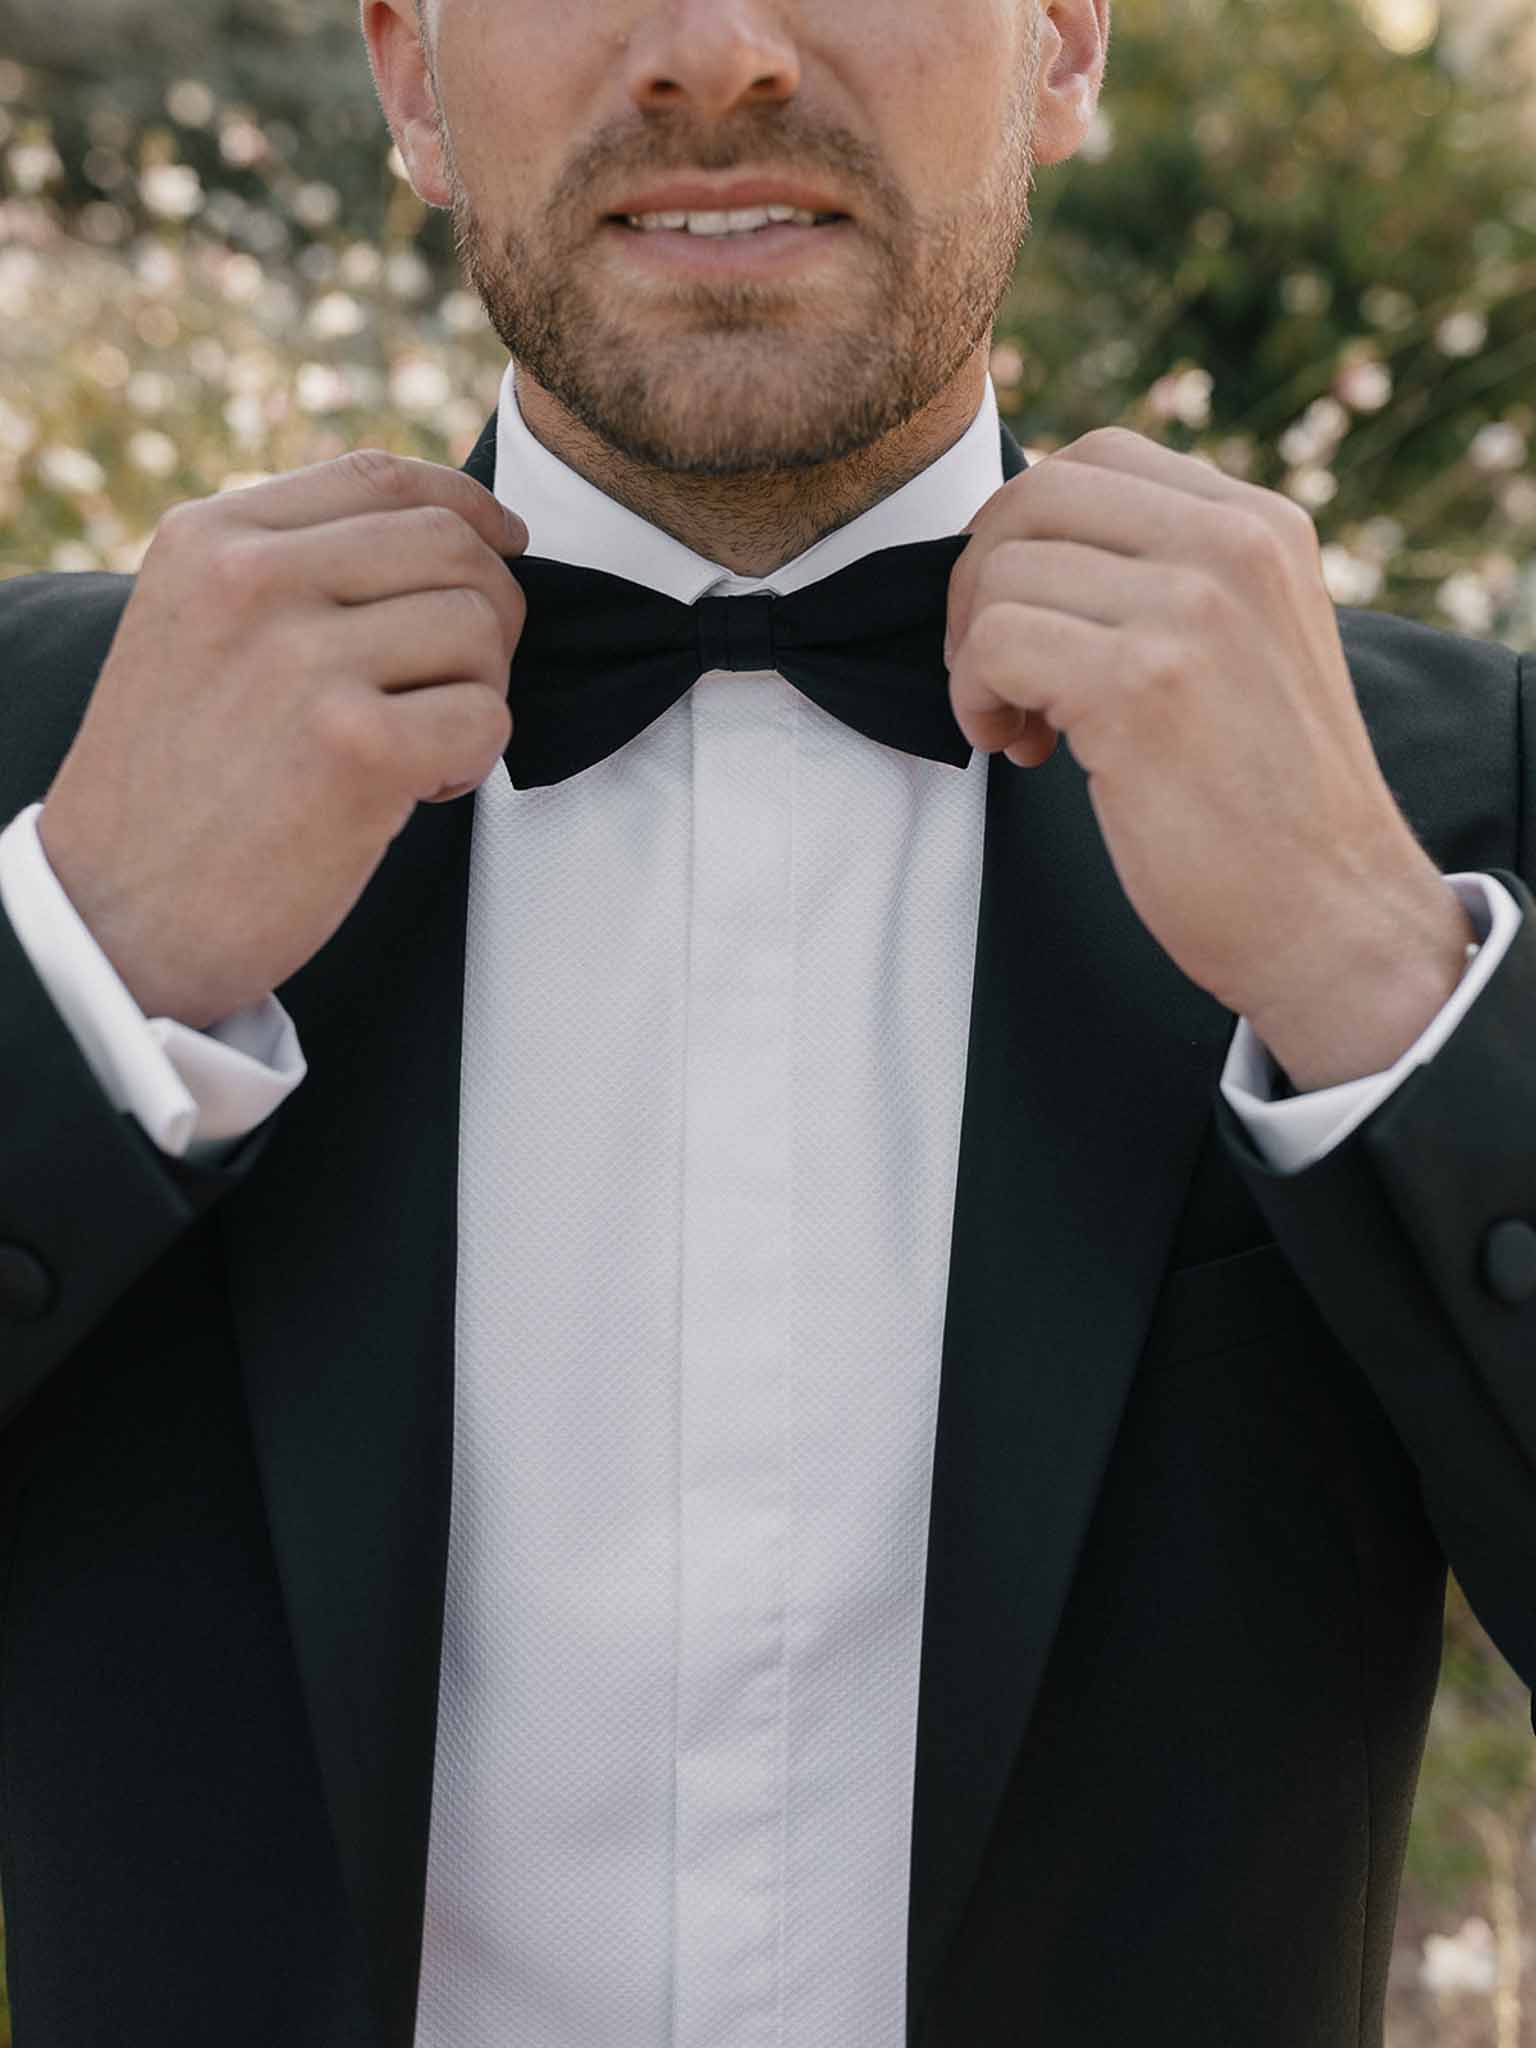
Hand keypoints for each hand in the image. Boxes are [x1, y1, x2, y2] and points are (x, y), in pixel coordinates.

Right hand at [39, 450, 529, 1030]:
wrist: (119, 915)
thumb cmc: (179, 785)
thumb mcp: (198, 632)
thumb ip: (293, 569)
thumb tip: (447, 531)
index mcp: (211, 539)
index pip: (380, 478)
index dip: (467, 507)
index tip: (507, 543)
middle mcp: (253, 581)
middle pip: (453, 548)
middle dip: (490, 618)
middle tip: (457, 684)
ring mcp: (302, 661)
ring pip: (480, 630)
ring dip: (477, 695)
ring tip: (414, 747)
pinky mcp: (354, 747)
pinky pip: (486, 718)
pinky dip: (471, 763)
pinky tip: (413, 793)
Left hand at [943, 427, 1474, 1086]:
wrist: (1331, 914)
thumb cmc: (1268, 804)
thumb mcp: (1246, 645)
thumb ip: (1169, 580)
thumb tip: (1036, 550)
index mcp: (1261, 526)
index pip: (1096, 459)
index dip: (1026, 534)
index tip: (1031, 617)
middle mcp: (1233, 547)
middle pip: (1036, 496)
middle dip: (980, 582)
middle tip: (997, 671)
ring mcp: (1191, 609)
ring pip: (1002, 573)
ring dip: (975, 656)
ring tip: (1024, 726)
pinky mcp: (1141, 683)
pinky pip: (995, 643)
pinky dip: (975, 699)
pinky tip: (1020, 749)